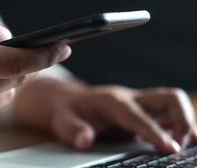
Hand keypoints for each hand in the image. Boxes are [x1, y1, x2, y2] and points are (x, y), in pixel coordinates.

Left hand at [15, 79, 196, 152]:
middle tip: (179, 147)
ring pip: (173, 105)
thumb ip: (73, 130)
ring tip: (182, 147)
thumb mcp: (62, 122)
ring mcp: (139, 104)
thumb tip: (85, 140)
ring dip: (184, 124)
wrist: (69, 102)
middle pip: (169, 98)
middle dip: (184, 120)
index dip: (155, 132)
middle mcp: (130, 99)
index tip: (172, 149)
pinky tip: (173, 144)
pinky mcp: (143, 112)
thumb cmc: (67, 112)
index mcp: (112, 101)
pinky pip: (168, 116)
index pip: (138, 115)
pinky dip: (177, 129)